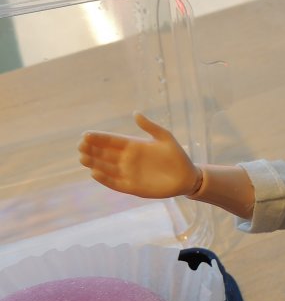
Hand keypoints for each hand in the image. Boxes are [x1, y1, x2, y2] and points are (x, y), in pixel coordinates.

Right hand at [78, 112, 200, 198]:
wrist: (186, 177)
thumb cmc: (176, 155)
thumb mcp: (165, 137)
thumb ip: (150, 126)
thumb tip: (135, 113)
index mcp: (133, 146)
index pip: (112, 141)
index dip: (99, 138)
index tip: (85, 135)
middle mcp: (127, 159)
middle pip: (105, 154)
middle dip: (92, 149)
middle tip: (81, 146)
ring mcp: (128, 173)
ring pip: (106, 168)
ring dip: (94, 163)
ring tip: (83, 158)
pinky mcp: (131, 187)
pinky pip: (114, 183)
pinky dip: (105, 179)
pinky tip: (95, 173)